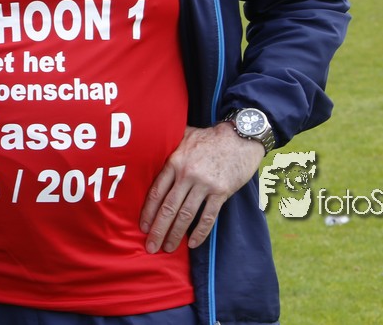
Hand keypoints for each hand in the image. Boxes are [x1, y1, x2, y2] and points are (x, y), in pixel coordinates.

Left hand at [139, 123, 265, 253]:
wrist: (240, 137)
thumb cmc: (209, 137)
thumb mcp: (184, 135)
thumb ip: (168, 144)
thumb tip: (149, 145)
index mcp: (174, 162)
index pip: (156, 192)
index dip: (148, 212)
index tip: (143, 227)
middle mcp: (187, 174)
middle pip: (168, 207)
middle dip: (158, 230)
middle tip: (151, 247)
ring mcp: (205, 184)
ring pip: (186, 215)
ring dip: (175, 235)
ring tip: (168, 248)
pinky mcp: (221, 192)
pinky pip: (208, 217)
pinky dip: (200, 232)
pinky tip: (192, 244)